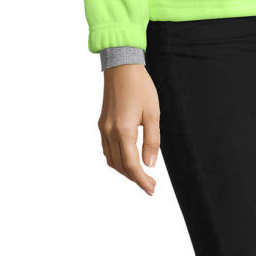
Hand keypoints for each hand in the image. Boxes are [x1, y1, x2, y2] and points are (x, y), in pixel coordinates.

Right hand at [98, 63, 160, 194]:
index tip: (151, 189)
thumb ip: (152, 140)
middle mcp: (110, 132)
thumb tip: (150, 164)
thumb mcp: (153, 113)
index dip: (142, 180)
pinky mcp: (102, 123)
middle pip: (120, 166)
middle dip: (134, 178)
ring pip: (111, 159)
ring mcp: (104, 128)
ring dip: (124, 170)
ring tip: (140, 174)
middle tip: (149, 184)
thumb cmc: (140, 86)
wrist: (122, 66)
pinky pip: (107, 149)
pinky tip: (126, 158)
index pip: (132, 165)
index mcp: (124, 131)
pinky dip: (116, 159)